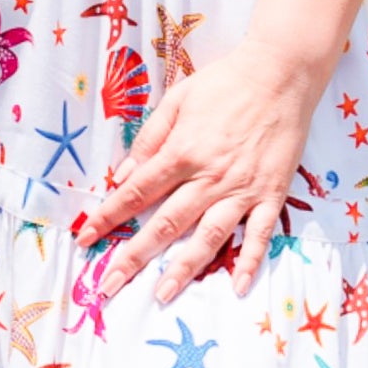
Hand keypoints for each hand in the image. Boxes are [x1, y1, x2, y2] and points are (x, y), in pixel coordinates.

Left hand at [75, 36, 321, 302]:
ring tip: (162, 295)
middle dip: (134, 257)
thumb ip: (149, 139)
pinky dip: (249, 262)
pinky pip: (259, 234)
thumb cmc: (226, 82)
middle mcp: (209, 177)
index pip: (136, 193)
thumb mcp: (177, 99)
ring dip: (183, 269)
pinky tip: (236, 286)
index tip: (86, 237)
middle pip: (165, 224)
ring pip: (208, 237)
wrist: (282, 73)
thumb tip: (123, 175)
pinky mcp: (272, 193)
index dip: (108, 217)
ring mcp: (242, 189)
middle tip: (110, 285)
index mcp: (182, 152)